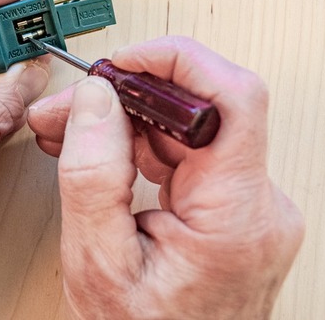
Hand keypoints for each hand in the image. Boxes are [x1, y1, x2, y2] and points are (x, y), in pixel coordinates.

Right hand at [27, 36, 303, 318]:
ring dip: (126, 118)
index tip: (121, 62)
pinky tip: (100, 150)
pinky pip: (186, 152)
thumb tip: (93, 99)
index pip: (233, 98)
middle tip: (67, 108)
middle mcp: (257, 205)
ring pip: (187, 126)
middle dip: (125, 95)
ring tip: (68, 130)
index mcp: (236, 218)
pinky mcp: (231, 207)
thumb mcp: (98, 262)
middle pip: (199, 108)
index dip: (176, 62)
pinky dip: (139, 143)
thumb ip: (92, 175)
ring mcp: (248, 206)